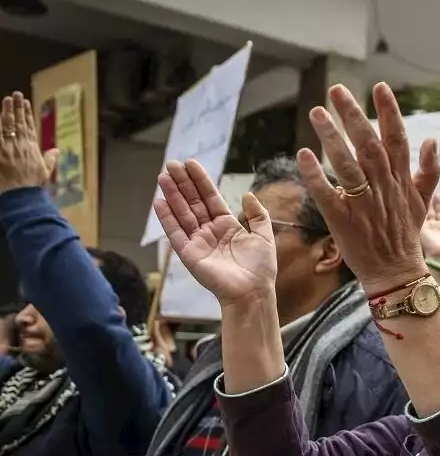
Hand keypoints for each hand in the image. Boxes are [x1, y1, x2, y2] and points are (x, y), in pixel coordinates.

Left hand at [0, 93, 57, 194]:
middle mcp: (21, 144)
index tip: (26, 102)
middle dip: (17, 107)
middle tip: (15, 94)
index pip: (29, 126)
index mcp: (32, 148)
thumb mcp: (45, 171)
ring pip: (8, 125)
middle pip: (19, 122)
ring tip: (7, 100)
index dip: (27, 114)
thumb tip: (56, 150)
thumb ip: (49, 159)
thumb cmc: (32, 184)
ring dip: (7, 111)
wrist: (21, 193)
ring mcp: (9, 146)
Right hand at [155, 159, 276, 305]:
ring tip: (163, 176)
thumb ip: (258, 215)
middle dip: (183, 183)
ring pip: (182, 213)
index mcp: (227, 226)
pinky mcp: (189, 254)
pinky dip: (167, 218)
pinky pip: (176, 233)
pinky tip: (160, 202)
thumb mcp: (264, 236)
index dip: (201, 181)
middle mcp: (210, 231)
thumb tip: (248, 194)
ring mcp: (198, 242)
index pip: (211, 198)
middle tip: (172, 163)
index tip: (190, 164)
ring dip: (172, 195)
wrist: (254, 292)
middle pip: (193, 202)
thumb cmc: (261, 268)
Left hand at [298, 83, 430, 295]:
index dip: (389, 112)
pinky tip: (303, 155)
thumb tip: (433, 140)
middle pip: (369, 146)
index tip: (379, 87)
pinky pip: (328, 195)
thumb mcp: (423, 202)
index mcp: (401, 181)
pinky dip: (316, 175)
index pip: (397, 140)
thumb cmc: (405, 235)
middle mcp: (383, 189)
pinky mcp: (343, 221)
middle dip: (354, 116)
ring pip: (347, 166)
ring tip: (316, 113)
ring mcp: (363, 205)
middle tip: (337, 90)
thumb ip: (429, 171)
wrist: (396, 273)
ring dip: (331, 138)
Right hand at [420, 192, 439, 264]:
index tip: (437, 193)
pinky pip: (417, 214)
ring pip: (422, 211)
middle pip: (428, 210)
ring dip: (422, 200)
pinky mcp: (418, 227)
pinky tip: (416, 194)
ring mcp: (423, 227)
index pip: (438, 213)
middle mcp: (431, 227)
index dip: (437, 204)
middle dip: (428, 199)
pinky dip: (417, 205)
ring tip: (421, 186)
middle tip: (427, 186)